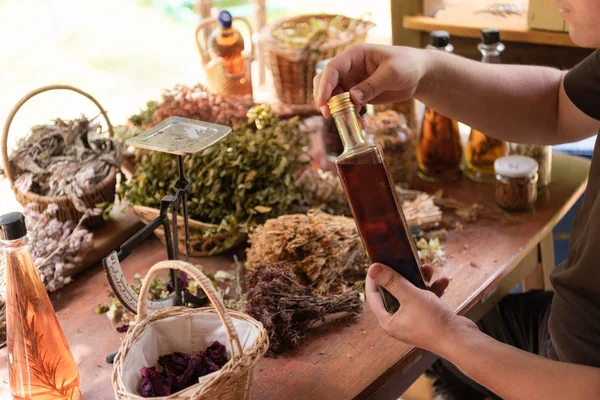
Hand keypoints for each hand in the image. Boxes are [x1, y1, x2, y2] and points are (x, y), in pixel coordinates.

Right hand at [313, 44, 429, 116]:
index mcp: (355, 55)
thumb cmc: (407, 65)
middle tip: (328, 114)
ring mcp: (353, 81)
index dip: (324, 85)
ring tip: (347, 122)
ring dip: (337, 110)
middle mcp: (350, 68)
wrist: (419, 74)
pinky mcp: (359, 94)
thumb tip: (352, 98)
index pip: (332, 69)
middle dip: (324, 98)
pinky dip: (351, 116)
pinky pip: (348, 107)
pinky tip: (360, 125)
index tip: (323, 102)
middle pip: (327, 82)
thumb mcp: (392, 73)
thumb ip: (372, 85)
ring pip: (335, 96)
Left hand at [365, 263, 476, 353]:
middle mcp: (398, 322)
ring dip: (421, 280)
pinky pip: (426, 300)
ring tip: (429, 268)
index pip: (373, 296)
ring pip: (412, 294)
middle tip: (406, 261)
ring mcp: (414, 321)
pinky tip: (444, 281)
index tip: (377, 262)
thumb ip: (392, 281)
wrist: (461, 341)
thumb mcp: (411, 297)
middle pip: (393, 293)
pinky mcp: (428, 318)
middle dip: (403, 276)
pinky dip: (433, 290)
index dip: (374, 279)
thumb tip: (372, 269)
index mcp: (388, 321)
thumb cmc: (433, 322)